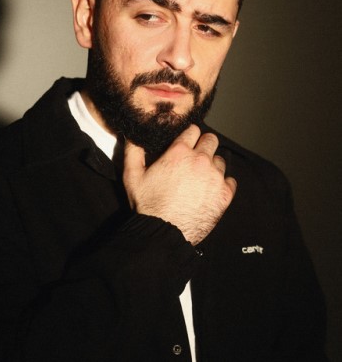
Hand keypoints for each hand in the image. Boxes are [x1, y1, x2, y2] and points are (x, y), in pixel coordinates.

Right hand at [123, 124, 235, 244]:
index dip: (189, 134)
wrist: (164, 232)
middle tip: (195, 157)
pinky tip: (210, 189)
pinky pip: (231, 180)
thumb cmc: (148, 205)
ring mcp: (215, 177)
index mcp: (179, 152)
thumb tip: (133, 136)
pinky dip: (222, 183)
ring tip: (200, 177)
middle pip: (211, 140)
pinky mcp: (224, 194)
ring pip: (220, 160)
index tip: (186, 142)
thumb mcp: (132, 175)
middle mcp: (200, 160)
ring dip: (212, 165)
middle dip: (203, 145)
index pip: (193, 129)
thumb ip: (133, 151)